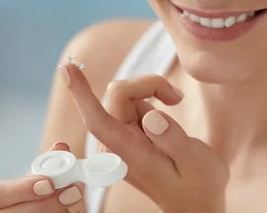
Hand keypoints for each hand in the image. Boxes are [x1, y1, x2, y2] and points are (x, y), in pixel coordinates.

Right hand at [0, 143, 84, 212]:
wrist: (15, 209)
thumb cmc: (20, 195)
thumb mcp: (25, 178)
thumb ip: (43, 164)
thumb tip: (61, 148)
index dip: (20, 189)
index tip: (48, 183)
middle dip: (47, 203)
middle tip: (72, 192)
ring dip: (56, 212)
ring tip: (75, 199)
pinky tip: (70, 211)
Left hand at [59, 62, 228, 212]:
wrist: (195, 200)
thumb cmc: (199, 184)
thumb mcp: (196, 163)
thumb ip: (174, 140)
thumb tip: (151, 116)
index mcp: (131, 155)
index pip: (98, 121)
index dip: (82, 94)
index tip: (67, 68)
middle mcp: (118, 146)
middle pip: (117, 95)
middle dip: (147, 85)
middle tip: (177, 98)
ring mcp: (121, 139)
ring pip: (123, 94)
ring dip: (150, 90)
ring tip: (176, 104)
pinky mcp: (126, 132)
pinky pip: (130, 100)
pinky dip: (150, 95)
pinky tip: (167, 112)